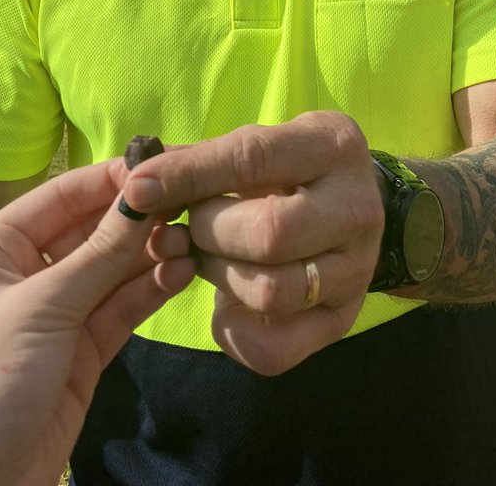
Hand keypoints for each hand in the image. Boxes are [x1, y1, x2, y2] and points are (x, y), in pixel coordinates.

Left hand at [0, 160, 194, 485]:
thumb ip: (100, 254)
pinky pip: (121, 308)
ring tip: (195, 238)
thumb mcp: (42, 307)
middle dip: (137, 218)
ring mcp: (56, 314)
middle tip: (191, 202)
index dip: (111, 179)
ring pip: (113, 270)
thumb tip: (143, 196)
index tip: (164, 165)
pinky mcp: (81, 353)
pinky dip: (151, 290)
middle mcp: (26, 273)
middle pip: (92, 230)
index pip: (63, 196)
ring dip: (151, 253)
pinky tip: (183, 271)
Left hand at [124, 112, 382, 375]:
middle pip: (269, 234)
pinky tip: (225, 305)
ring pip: (271, 292)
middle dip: (210, 233)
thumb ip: (201, 161)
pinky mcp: (343, 320)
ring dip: (219, 278)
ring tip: (209, 258)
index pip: (252, 160)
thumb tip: (139, 185)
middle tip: (193, 226)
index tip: (138, 188)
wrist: (352, 205)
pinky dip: (233, 335)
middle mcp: (355, 210)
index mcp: (332, 147)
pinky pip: (274, 351)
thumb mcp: (257, 144)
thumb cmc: (289, 167)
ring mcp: (356, 271)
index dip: (189, 176)